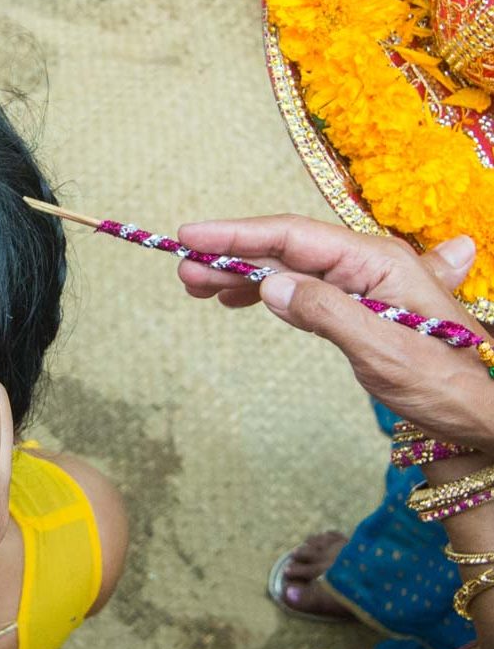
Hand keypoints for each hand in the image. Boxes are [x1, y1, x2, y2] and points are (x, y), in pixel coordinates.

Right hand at [176, 214, 493, 449]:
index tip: (193, 236)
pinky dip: (264, 291)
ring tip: (197, 284)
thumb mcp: (383, 349)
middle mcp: (364, 263)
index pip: (293, 236)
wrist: (479, 413)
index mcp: (374, 260)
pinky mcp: (353, 306)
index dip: (239, 235)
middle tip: (184, 270)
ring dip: (241, 273)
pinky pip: (299, 288)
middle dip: (231, 255)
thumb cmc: (442, 382)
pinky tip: (239, 298)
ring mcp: (358, 283)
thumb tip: (271, 284)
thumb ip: (327, 311)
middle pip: (284, 248)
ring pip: (287, 268)